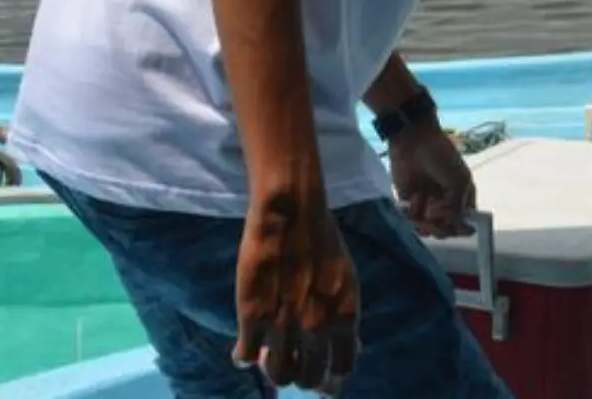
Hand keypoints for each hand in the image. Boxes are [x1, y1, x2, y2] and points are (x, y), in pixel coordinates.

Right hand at [235, 184, 360, 393]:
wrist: (291, 213)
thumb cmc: (322, 241)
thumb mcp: (346, 282)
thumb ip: (343, 318)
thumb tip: (348, 349)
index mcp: (344, 318)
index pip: (341, 370)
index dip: (330, 376)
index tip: (321, 372)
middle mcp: (317, 328)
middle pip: (308, 379)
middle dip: (302, 375)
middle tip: (293, 361)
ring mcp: (283, 325)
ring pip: (278, 375)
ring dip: (273, 369)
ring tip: (269, 356)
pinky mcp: (252, 317)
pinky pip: (246, 356)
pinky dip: (243, 356)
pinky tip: (243, 349)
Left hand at [389, 122, 476, 237]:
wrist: (413, 141)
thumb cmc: (441, 157)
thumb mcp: (458, 181)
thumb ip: (457, 207)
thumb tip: (446, 223)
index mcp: (462, 199)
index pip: (465, 224)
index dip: (462, 230)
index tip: (457, 226)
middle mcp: (445, 206)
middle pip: (446, 231)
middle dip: (442, 228)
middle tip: (435, 213)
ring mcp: (427, 206)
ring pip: (428, 230)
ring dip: (426, 224)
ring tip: (424, 208)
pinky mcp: (408, 205)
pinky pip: (411, 222)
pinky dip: (412, 214)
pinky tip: (413, 198)